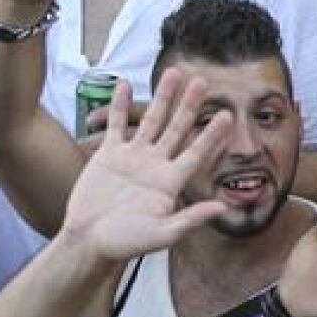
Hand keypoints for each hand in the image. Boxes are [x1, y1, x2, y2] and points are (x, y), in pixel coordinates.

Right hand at [58, 70, 232, 261]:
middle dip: (191, 105)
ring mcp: (133, 157)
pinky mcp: (109, 155)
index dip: (212, 135)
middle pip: (178, 128)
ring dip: (162, 97)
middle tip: (203, 81)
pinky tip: (125, 84)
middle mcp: (156, 164)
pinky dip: (120, 105)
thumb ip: (190, 219)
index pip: (197, 152)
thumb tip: (222, 208)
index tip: (228, 115)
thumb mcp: (161, 234)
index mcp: (171, 181)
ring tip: (173, 73)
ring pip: (152, 120)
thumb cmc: (125, 243)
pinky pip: (117, 125)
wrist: (89, 242)